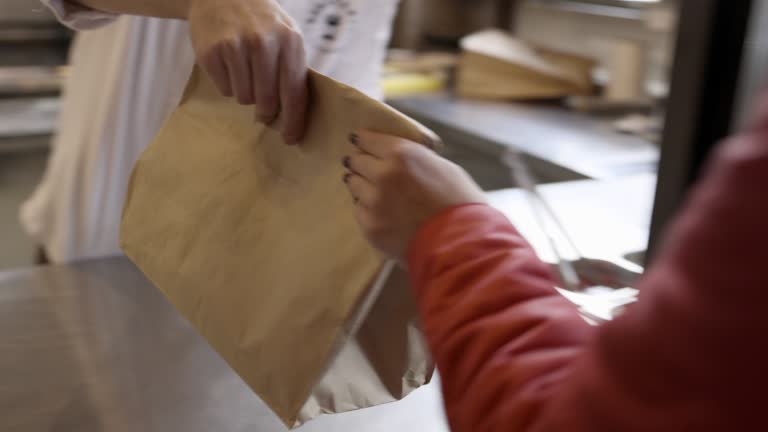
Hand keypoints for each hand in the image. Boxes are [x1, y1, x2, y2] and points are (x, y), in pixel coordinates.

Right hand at [188, 0, 307, 143]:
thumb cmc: (261, 22)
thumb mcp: (287, 36)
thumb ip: (293, 69)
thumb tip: (295, 114)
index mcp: (289, 41)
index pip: (294, 92)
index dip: (293, 121)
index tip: (291, 139)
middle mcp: (264, 43)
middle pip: (267, 102)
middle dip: (266, 111)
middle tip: (264, 110)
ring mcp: (236, 47)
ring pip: (244, 98)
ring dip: (246, 93)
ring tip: (245, 71)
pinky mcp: (212, 53)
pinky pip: (225, 89)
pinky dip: (228, 83)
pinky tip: (229, 64)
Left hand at [342, 130, 486, 260]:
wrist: (459, 245)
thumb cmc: (461, 205)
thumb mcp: (444, 168)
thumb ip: (417, 159)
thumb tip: (402, 159)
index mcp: (402, 155)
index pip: (367, 140)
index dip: (364, 140)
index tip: (360, 141)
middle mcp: (382, 175)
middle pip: (356, 161)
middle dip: (360, 162)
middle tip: (364, 166)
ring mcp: (373, 202)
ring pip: (354, 185)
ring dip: (361, 185)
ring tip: (372, 190)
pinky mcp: (370, 226)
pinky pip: (359, 210)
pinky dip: (367, 209)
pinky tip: (380, 212)